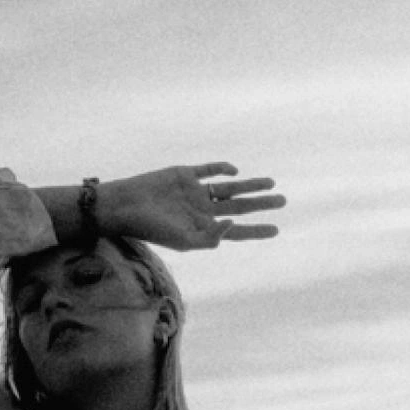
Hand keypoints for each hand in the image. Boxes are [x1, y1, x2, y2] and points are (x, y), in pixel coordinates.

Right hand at [102, 163, 284, 251]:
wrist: (126, 205)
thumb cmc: (151, 228)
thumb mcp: (183, 240)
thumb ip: (210, 237)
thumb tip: (233, 225)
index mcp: (203, 229)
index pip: (236, 231)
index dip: (256, 231)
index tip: (276, 229)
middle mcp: (202, 210)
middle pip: (239, 207)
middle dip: (261, 204)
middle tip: (283, 200)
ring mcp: (195, 192)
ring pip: (229, 188)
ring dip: (250, 185)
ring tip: (272, 183)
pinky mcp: (184, 174)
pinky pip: (208, 170)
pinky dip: (222, 169)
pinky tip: (234, 170)